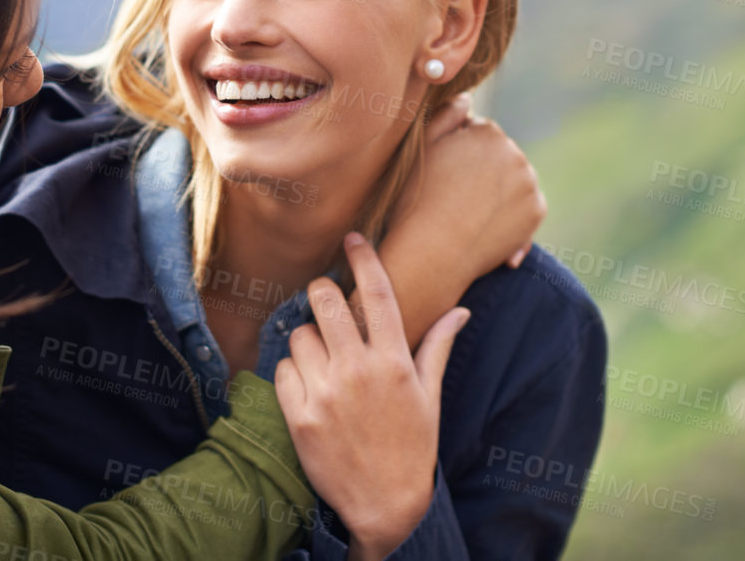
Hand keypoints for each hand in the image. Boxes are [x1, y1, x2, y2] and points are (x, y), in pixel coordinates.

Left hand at [276, 234, 467, 559]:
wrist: (385, 505)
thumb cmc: (412, 447)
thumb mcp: (430, 397)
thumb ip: (436, 347)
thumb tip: (461, 309)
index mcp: (394, 362)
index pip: (378, 294)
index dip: (364, 258)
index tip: (353, 238)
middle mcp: (359, 372)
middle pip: (325, 301)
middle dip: (321, 292)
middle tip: (324, 299)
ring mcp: (327, 394)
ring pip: (300, 335)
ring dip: (307, 341)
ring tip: (322, 362)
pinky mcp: (300, 417)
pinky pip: (283, 371)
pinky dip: (291, 374)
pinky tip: (308, 389)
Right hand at [411, 97, 546, 270]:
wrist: (431, 254)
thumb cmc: (417, 199)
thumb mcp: (422, 150)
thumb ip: (445, 116)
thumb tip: (467, 98)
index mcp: (488, 133)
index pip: (478, 133)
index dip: (458, 152)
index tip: (444, 174)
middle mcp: (515, 153)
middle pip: (499, 156)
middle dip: (482, 171)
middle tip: (455, 196)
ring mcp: (529, 184)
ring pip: (513, 180)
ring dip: (498, 192)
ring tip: (469, 214)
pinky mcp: (536, 213)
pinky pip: (525, 207)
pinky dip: (511, 216)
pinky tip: (485, 230)